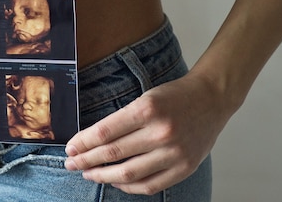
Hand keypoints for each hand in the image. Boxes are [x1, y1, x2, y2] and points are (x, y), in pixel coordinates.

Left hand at [64, 72, 232, 194]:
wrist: (211, 99)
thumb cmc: (173, 96)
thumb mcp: (144, 99)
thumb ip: (121, 121)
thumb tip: (90, 142)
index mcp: (146, 110)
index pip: (105, 132)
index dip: (83, 143)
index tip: (70, 148)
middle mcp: (160, 132)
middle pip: (113, 153)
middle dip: (86, 160)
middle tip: (70, 163)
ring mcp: (174, 153)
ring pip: (129, 173)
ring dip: (103, 176)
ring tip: (88, 173)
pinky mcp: (184, 168)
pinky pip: (150, 184)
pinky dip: (128, 186)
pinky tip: (115, 181)